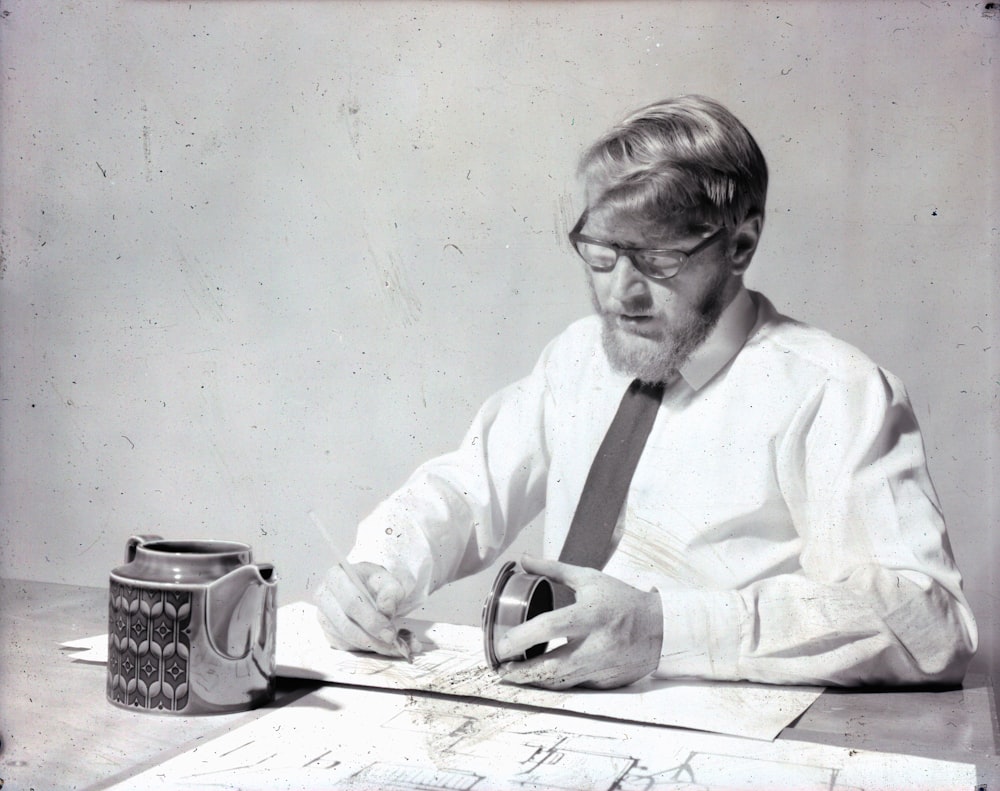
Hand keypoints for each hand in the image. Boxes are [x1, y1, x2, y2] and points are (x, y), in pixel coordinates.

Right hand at [314, 562, 408, 655]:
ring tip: (391, 645)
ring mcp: (323, 616)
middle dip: (371, 636)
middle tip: (392, 641)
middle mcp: (323, 596)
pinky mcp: (327, 632)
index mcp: (336, 576)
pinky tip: (380, 644)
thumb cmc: (378, 583)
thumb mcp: (388, 580)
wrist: (372, 589)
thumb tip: (386, 608)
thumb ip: (390, 591)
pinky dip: (364, 648)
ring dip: (370, 645)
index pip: (351, 602)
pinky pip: (344, 646)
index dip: (371, 620)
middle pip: (346, 624)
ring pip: (345, 638)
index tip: (391, 631)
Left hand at [495, 555, 662, 689]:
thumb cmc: (621, 600)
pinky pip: (575, 685)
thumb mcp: (589, 579)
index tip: (501, 644)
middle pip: (550, 667)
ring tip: (514, 674)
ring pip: (559, 683)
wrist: (660, 628)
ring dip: (533, 681)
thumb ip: (553, 569)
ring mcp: (601, 667)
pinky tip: (542, 677)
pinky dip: (556, 683)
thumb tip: (524, 559)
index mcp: (590, 614)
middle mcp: (596, 644)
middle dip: (520, 672)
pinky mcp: (605, 682)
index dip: (520, 638)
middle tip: (500, 668)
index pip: (549, 627)